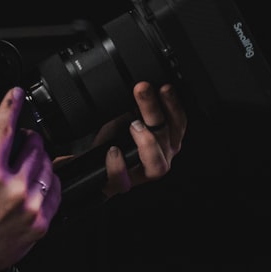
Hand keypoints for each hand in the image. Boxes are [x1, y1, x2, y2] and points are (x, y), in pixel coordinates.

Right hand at [0, 87, 60, 271]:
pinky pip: (56, 192)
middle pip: (34, 146)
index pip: (4, 129)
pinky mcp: (40, 224)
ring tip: (28, 161)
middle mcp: (14, 189)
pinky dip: (50, 182)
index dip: (11, 106)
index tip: (16, 94)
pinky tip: (39, 182)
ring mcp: (30, 207)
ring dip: (40, 158)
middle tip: (20, 139)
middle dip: (28, 137)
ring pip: (48, 167)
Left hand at [97, 81, 186, 196]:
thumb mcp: (123, 118)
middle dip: (154, 110)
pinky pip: (124, 177)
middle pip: (165, 135)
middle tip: (142, 89)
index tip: (164, 87)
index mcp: (166, 139)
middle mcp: (162, 156)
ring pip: (157, 163)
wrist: (92, 167)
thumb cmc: (113, 142)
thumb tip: (139, 88)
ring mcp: (145, 172)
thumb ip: (134, 107)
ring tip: (133, 125)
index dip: (174, 105)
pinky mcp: (125, 184)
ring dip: (147, 141)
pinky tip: (113, 150)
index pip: (178, 122)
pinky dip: (118, 163)